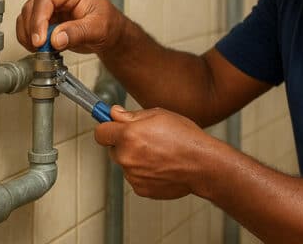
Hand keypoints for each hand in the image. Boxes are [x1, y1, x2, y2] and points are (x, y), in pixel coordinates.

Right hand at [16, 0, 126, 53]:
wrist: (111, 33)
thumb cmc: (109, 24)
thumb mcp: (98, 29)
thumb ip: (78, 33)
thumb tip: (56, 39)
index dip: (38, 19)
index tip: (39, 39)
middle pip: (32, 6)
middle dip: (31, 28)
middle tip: (38, 47)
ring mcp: (51, 6)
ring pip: (26, 16)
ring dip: (28, 34)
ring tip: (40, 49)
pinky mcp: (47, 18)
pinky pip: (29, 26)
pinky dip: (29, 38)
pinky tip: (40, 48)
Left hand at [94, 106, 214, 199]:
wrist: (202, 164)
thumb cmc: (186, 138)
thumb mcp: (160, 115)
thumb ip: (132, 115)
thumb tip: (115, 114)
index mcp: (129, 135)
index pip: (100, 132)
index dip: (108, 127)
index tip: (111, 126)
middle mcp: (127, 157)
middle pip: (113, 148)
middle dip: (124, 143)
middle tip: (146, 138)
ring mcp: (132, 175)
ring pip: (126, 163)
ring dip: (135, 158)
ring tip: (159, 153)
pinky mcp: (140, 189)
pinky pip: (136, 177)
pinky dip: (144, 172)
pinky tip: (161, 165)